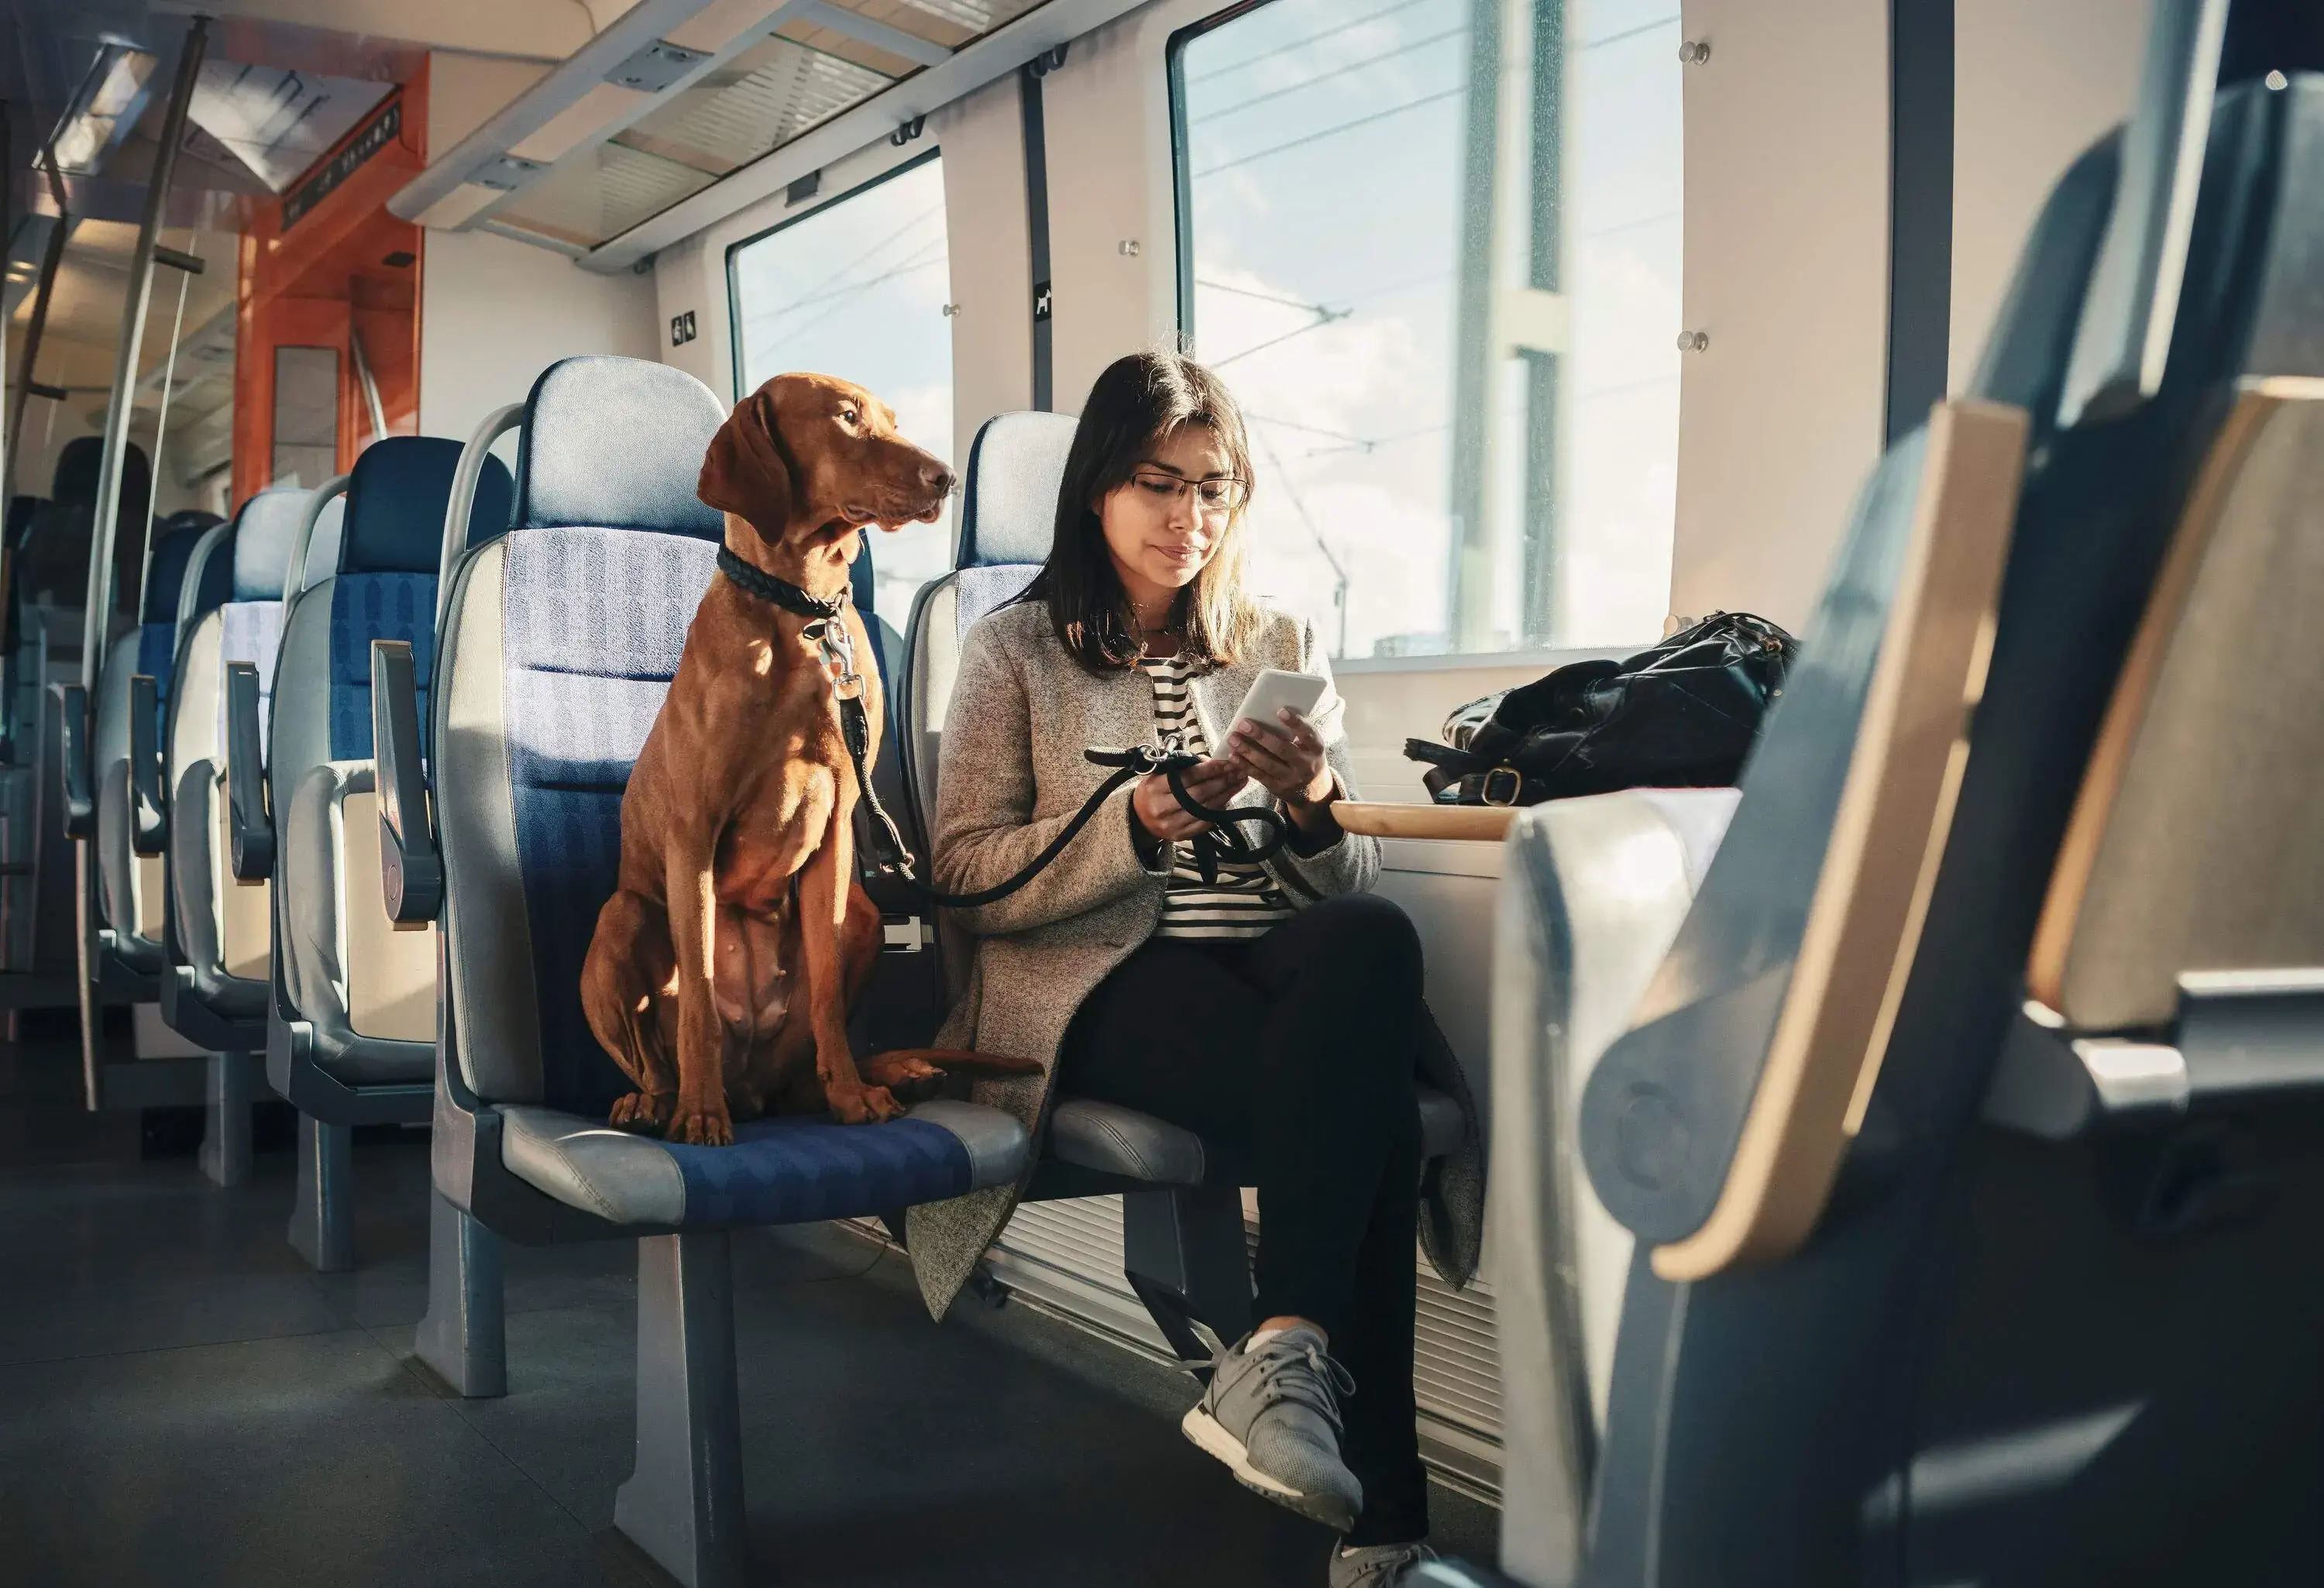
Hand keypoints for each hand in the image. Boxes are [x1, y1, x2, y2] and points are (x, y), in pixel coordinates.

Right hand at [1132, 756, 1247, 841]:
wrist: (1139, 818)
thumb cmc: (1153, 792)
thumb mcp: (1160, 775)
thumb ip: (1183, 768)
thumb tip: (1211, 762)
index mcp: (1156, 787)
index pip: (1189, 776)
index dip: (1211, 769)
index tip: (1228, 763)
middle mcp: (1162, 806)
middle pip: (1200, 793)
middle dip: (1223, 781)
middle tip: (1239, 772)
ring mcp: (1171, 824)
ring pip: (1205, 808)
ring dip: (1226, 795)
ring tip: (1238, 784)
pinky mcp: (1179, 836)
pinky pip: (1204, 823)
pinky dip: (1217, 811)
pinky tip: (1226, 801)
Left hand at [1226, 709, 1333, 808]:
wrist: (1312, 789)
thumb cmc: (1306, 756)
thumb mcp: (1309, 745)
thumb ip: (1295, 732)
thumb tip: (1268, 712)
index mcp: (1316, 748)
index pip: (1308, 734)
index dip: (1295, 723)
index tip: (1280, 711)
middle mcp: (1305, 764)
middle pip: (1282, 749)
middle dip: (1261, 736)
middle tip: (1243, 724)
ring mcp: (1292, 778)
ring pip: (1267, 763)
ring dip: (1248, 750)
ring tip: (1233, 739)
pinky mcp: (1278, 788)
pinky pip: (1259, 776)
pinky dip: (1245, 765)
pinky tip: (1233, 756)